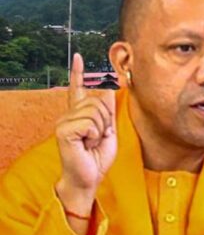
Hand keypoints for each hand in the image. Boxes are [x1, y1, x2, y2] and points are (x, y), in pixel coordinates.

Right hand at [55, 54, 116, 213]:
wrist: (89, 177)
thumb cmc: (97, 157)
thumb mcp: (109, 131)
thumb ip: (108, 112)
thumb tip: (109, 89)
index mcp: (78, 115)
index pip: (77, 89)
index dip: (78, 73)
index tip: (78, 57)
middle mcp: (68, 115)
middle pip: (99, 102)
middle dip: (107, 121)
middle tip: (97, 138)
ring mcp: (64, 121)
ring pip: (96, 111)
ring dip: (101, 130)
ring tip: (91, 142)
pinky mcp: (63, 130)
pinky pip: (90, 122)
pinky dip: (95, 135)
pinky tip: (86, 144)